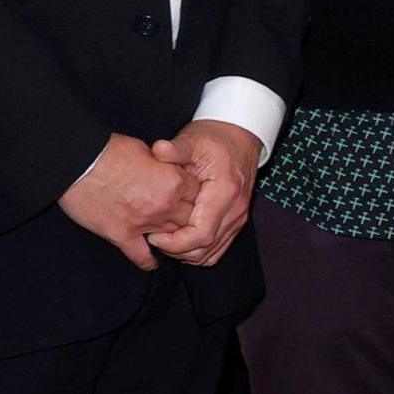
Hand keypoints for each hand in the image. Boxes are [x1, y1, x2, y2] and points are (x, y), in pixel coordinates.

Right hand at [59, 133, 198, 270]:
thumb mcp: (146, 150)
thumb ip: (163, 165)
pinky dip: (148, 261)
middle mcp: (164, 205)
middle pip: (190, 220)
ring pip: (172, 239)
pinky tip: (152, 262)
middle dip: (189, 219)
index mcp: (173, 181)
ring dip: (172, 239)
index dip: (195, 196)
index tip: (190, 198)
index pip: (199, 195)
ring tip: (171, 241)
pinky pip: (142, 256)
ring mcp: (143, 223)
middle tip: (184, 220)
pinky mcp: (121, 235)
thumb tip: (167, 170)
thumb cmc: (108, 151)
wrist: (75, 163)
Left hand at [148, 119, 262, 266]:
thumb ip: (176, 148)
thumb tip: (159, 150)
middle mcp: (235, 210)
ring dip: (185, 253)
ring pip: (211, 254)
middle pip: (205, 249)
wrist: (239, 139)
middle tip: (154, 238)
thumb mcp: (193, 140)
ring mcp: (238, 219)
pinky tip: (180, 238)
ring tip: (165, 239)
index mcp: (225, 193)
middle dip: (176, 250)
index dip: (174, 242)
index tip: (153, 234)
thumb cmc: (214, 140)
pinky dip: (197, 251)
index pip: (200, 234)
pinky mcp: (235, 222)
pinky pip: (217, 249)